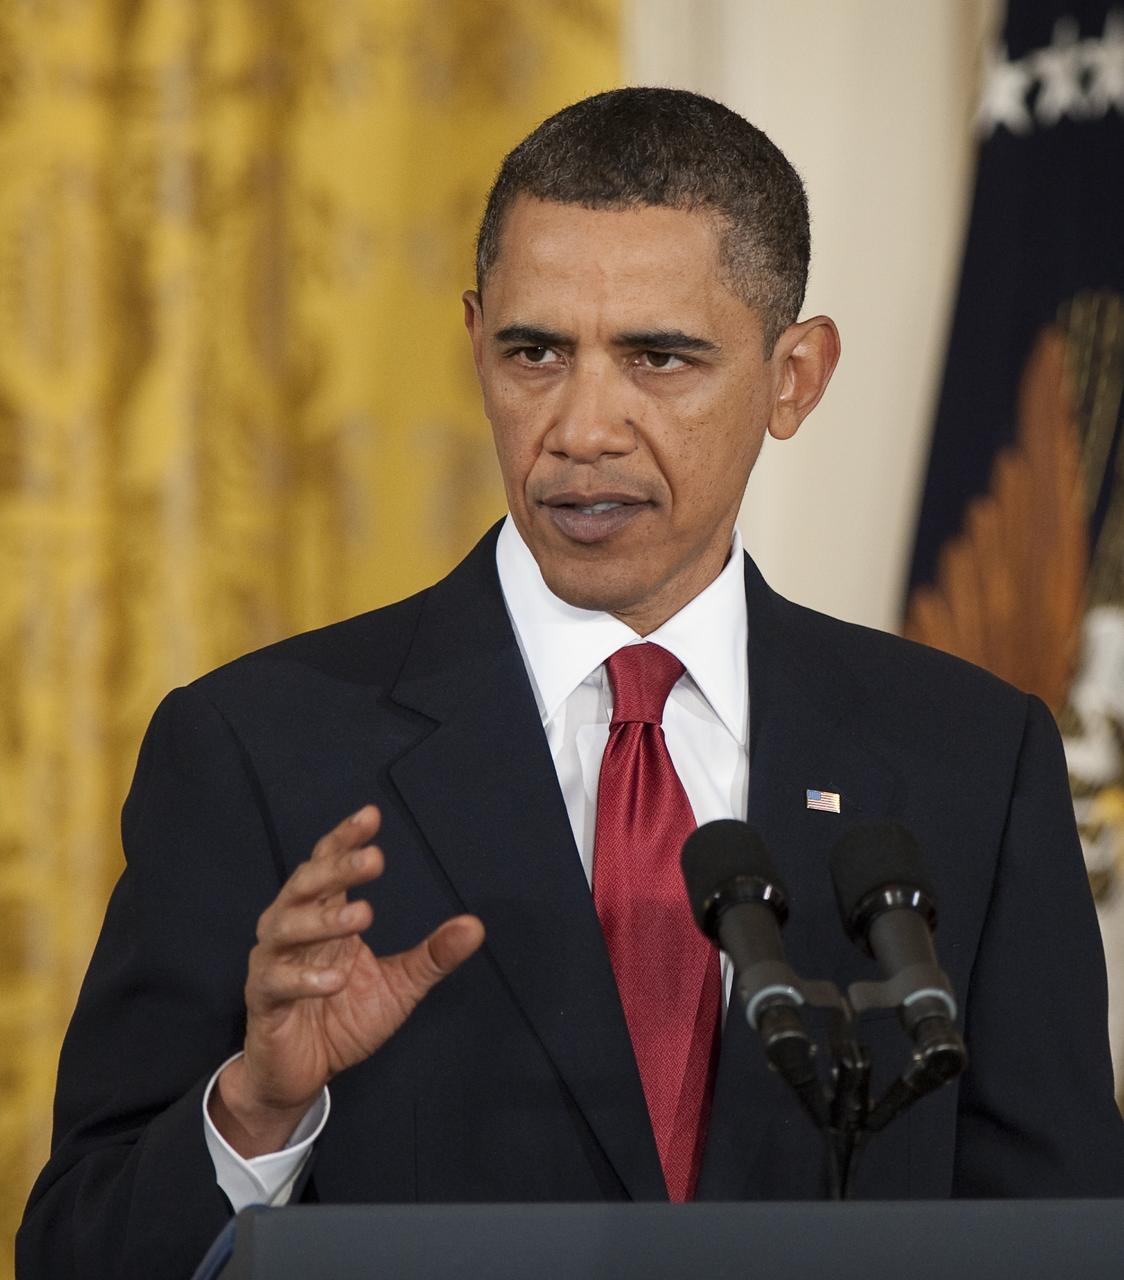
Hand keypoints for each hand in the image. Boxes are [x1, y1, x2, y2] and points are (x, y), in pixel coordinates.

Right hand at [209, 805, 483, 1156]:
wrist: (301, 1074)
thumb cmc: (344, 1019)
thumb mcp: (398, 986)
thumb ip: (432, 956)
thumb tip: (476, 926)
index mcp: (324, 916)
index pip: (328, 864)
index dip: (345, 839)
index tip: (372, 815)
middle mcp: (293, 929)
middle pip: (306, 884)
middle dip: (338, 868)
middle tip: (375, 859)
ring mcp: (273, 962)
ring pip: (286, 926)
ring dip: (324, 919)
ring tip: (365, 915)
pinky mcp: (263, 1000)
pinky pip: (278, 980)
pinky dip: (305, 977)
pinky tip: (335, 978)